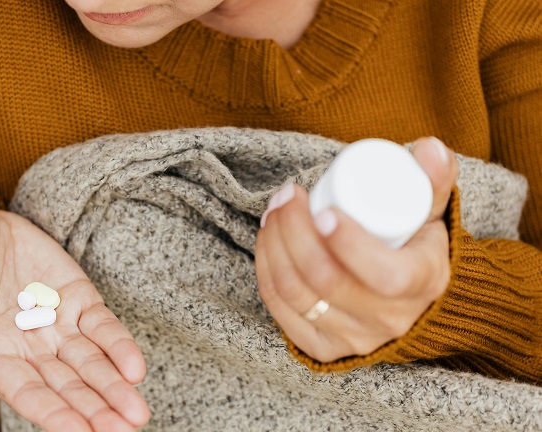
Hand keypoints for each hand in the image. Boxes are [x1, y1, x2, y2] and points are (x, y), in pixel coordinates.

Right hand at [0, 206, 149, 430]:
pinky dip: (119, 347)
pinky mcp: (76, 301)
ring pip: (88, 365)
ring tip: (138, 414)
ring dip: (113, 389)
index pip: (23, 390)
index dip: (51, 411)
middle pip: (64, 387)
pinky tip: (136, 368)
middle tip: (125, 429)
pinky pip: (102, 329)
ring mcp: (54, 327)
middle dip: (94, 410)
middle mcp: (25, 348)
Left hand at [255, 137, 458, 362]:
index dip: (347, 244)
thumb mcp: (431, 213)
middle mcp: (389, 320)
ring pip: (297, 294)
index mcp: (421, 284)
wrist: (412, 303)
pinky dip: (266, 272)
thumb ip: (434, 176)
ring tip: (273, 211)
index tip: (323, 210)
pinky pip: (282, 311)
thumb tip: (429, 147)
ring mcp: (354, 338)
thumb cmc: (416, 247)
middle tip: (287, 194)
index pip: (384, 274)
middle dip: (294, 231)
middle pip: (326, 279)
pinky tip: (266, 242)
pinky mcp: (323, 348)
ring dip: (274, 246)